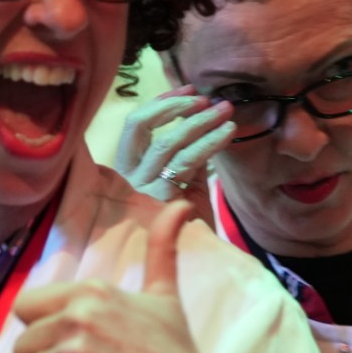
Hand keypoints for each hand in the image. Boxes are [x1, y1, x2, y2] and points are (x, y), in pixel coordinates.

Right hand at [114, 85, 234, 217]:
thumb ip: (186, 155)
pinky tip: (227, 134)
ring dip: (200, 122)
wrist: (194, 263)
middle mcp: (125, 177)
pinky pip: (187, 161)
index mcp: (124, 169)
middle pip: (140, 125)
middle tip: (209, 99)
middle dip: (177, 106)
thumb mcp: (183, 183)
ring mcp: (139, 189)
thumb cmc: (186, 225)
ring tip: (226, 112)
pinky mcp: (160, 200)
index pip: (133, 125)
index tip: (188, 89)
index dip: (160, 103)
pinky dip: (210, 143)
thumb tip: (201, 121)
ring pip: (166, 142)